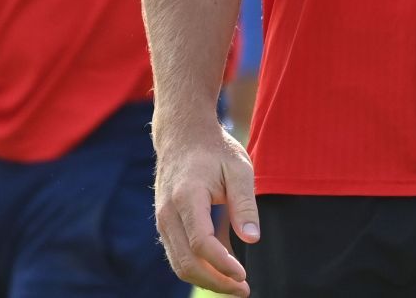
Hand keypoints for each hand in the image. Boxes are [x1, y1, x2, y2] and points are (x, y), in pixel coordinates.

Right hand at [153, 125, 259, 294]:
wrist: (183, 134)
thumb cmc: (214, 150)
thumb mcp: (239, 168)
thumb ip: (245, 203)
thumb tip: (252, 239)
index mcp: (187, 197)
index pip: (201, 243)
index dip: (222, 265)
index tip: (244, 276)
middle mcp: (168, 213)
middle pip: (186, 263)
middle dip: (216, 282)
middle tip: (243, 290)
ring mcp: (163, 220)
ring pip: (179, 264)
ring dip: (207, 279)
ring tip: (236, 285)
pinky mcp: (165, 224)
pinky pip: (178, 255)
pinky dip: (199, 268)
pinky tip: (224, 268)